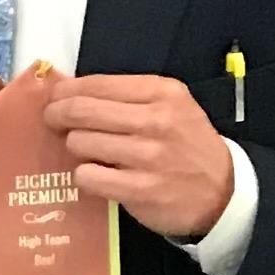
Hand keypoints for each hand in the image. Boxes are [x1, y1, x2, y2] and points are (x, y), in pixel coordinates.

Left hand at [52, 74, 236, 240]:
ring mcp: (149, 156)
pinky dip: (84, 175)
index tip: (54, 98)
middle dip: (57, 115)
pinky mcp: (140, 189)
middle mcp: (157, 120)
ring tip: (86, 152)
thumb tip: (69, 93)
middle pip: (80, 110)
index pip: (96, 83)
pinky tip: (96, 175)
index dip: (65, 91)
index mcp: (162, 93)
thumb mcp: (170, 107)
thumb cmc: (186, 145)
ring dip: (74, 148)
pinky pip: (87, 176)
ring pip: (80, 142)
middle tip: (52, 122)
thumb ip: (127, 97)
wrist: (221, 191)